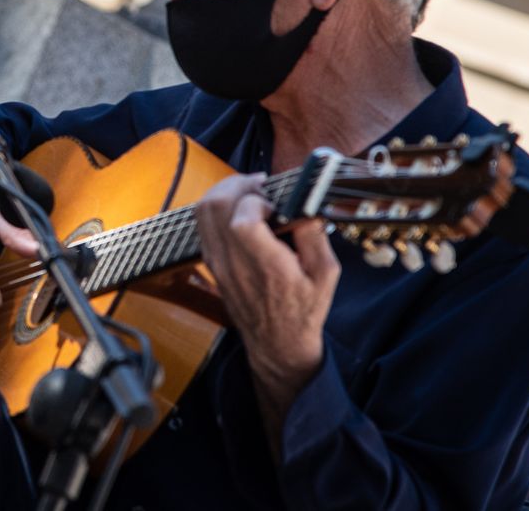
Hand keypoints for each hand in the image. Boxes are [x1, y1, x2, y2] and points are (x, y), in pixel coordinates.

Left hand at [196, 172, 339, 452]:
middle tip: (259, 184)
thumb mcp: (326, 274)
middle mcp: (235, 263)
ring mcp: (218, 263)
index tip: (273, 201)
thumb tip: (301, 205)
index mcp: (266, 266)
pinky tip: (238, 208)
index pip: (243, 219)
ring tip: (248, 191)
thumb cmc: (304, 309)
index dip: (256, 199)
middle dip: (237, 184)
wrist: (277, 344)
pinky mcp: (212, 263)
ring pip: (203, 212)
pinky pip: (202, 225)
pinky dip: (216, 207)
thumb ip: (314, 235)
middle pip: (215, 207)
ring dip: (223, 192)